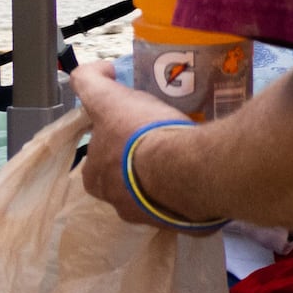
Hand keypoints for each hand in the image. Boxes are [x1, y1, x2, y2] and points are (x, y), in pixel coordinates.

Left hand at [68, 62, 189, 227]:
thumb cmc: (140, 135)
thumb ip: (90, 82)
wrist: (187, 169)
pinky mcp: (182, 222)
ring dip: (167, 179)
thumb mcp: (108, 99)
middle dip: (140, 162)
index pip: (100, 157)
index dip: (114, 139)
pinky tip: (202, 174)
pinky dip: (189, 191)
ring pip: (156, 194)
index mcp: (96, 179)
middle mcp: (117, 203)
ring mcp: (151, 217)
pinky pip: (183, 205)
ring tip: (187, 156)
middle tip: (163, 140)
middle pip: (127, 178)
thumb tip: (98, 70)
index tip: (135, 125)